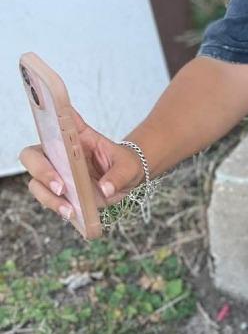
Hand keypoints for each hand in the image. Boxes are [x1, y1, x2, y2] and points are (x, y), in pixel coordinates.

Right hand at [19, 108, 143, 220]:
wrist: (126, 180)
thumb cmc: (124, 164)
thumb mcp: (128, 166)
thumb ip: (118, 175)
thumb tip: (106, 188)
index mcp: (76, 137)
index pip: (56, 123)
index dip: (48, 120)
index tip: (50, 124)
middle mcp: (60, 153)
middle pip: (33, 156)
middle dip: (41, 171)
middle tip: (60, 187)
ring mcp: (57, 173)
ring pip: (36, 182)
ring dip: (48, 196)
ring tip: (68, 209)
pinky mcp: (60, 191)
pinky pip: (48, 199)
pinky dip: (56, 207)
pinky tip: (71, 213)